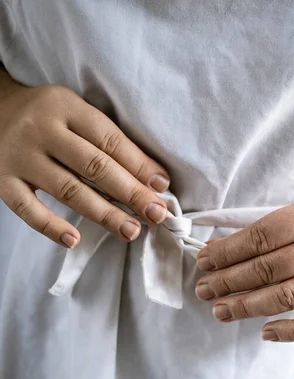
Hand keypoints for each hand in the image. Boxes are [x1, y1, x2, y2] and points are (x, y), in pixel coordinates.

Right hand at [0, 71, 169, 247]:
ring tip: (130, 231)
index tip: (161, 187)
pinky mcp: (3, 182)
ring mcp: (20, 157)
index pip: (109, 140)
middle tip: (155, 214)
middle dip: (130, 193)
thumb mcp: (74, 112)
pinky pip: (27, 209)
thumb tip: (153, 179)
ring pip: (68, 190)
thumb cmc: (45, 116)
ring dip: (103, 214)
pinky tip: (73, 239)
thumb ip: (106, 139)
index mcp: (65, 107)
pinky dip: (50, 227)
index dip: (139, 164)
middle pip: (94, 166)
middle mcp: (42, 130)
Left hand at [196, 187, 293, 341]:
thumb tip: (217, 253)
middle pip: (269, 269)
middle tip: (204, 290)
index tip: (204, 262)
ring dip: (247, 306)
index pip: (261, 236)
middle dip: (229, 281)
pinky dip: (290, 331)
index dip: (228, 252)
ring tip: (220, 310)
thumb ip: (267, 231)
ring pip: (287, 297)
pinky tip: (265, 332)